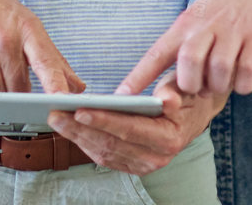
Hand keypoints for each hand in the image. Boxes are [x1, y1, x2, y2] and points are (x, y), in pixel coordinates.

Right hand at [0, 0, 84, 93]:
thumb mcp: (28, 23)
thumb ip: (53, 58)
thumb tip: (77, 86)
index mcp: (28, 29)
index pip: (46, 61)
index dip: (56, 84)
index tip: (63, 100)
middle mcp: (6, 38)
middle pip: (19, 86)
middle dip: (20, 96)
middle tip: (16, 90)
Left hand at [47, 78, 225, 175]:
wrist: (195, 113)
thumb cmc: (187, 94)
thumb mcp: (185, 86)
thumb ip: (173, 92)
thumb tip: (166, 100)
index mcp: (169, 137)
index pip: (129, 129)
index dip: (103, 120)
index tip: (80, 110)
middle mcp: (156, 157)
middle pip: (110, 144)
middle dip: (79, 129)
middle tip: (55, 114)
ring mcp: (144, 164)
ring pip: (103, 153)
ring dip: (77, 137)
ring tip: (57, 120)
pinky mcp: (134, 165)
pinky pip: (105, 157)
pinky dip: (85, 143)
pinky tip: (70, 130)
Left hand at [117, 0, 251, 97]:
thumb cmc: (227, 7)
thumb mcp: (199, 17)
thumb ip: (183, 47)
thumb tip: (164, 87)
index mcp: (186, 24)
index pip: (157, 53)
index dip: (138, 77)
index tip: (120, 98)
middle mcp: (207, 26)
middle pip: (188, 64)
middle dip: (191, 85)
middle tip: (199, 88)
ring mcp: (234, 32)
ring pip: (218, 72)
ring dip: (219, 86)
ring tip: (223, 81)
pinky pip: (247, 74)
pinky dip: (243, 85)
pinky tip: (244, 78)